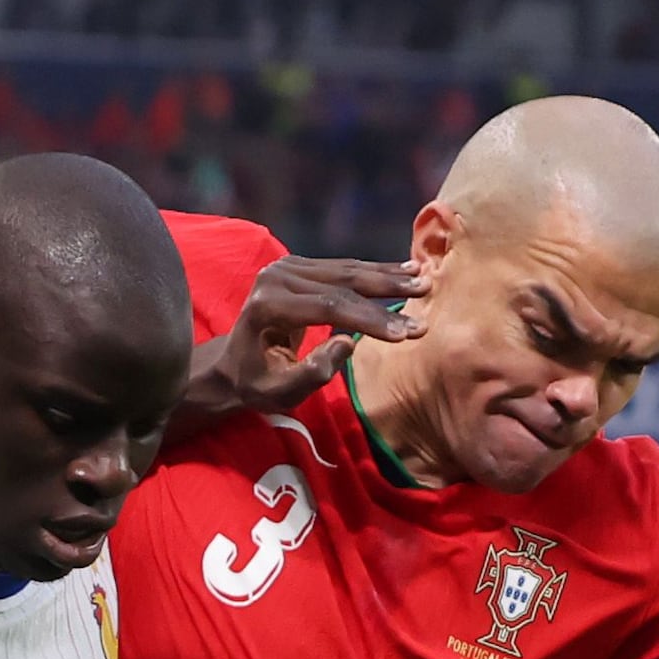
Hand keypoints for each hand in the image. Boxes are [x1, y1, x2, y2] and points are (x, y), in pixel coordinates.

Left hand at [172, 254, 424, 427]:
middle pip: (341, 282)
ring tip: (423, 278)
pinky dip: (374, 271)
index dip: (370, 319)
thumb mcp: (280, 392)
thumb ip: (311, 373)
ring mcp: (287, 266)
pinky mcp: (299, 265)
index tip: (406, 333)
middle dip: (386, 291)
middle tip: (426, 293)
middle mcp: (276, 276)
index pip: (328, 307)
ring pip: (346, 270)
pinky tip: (404, 268)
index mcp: (268, 305)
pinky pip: (342, 267)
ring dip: (387, 275)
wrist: (233, 363)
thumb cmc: (256, 384)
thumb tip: (347, 344)